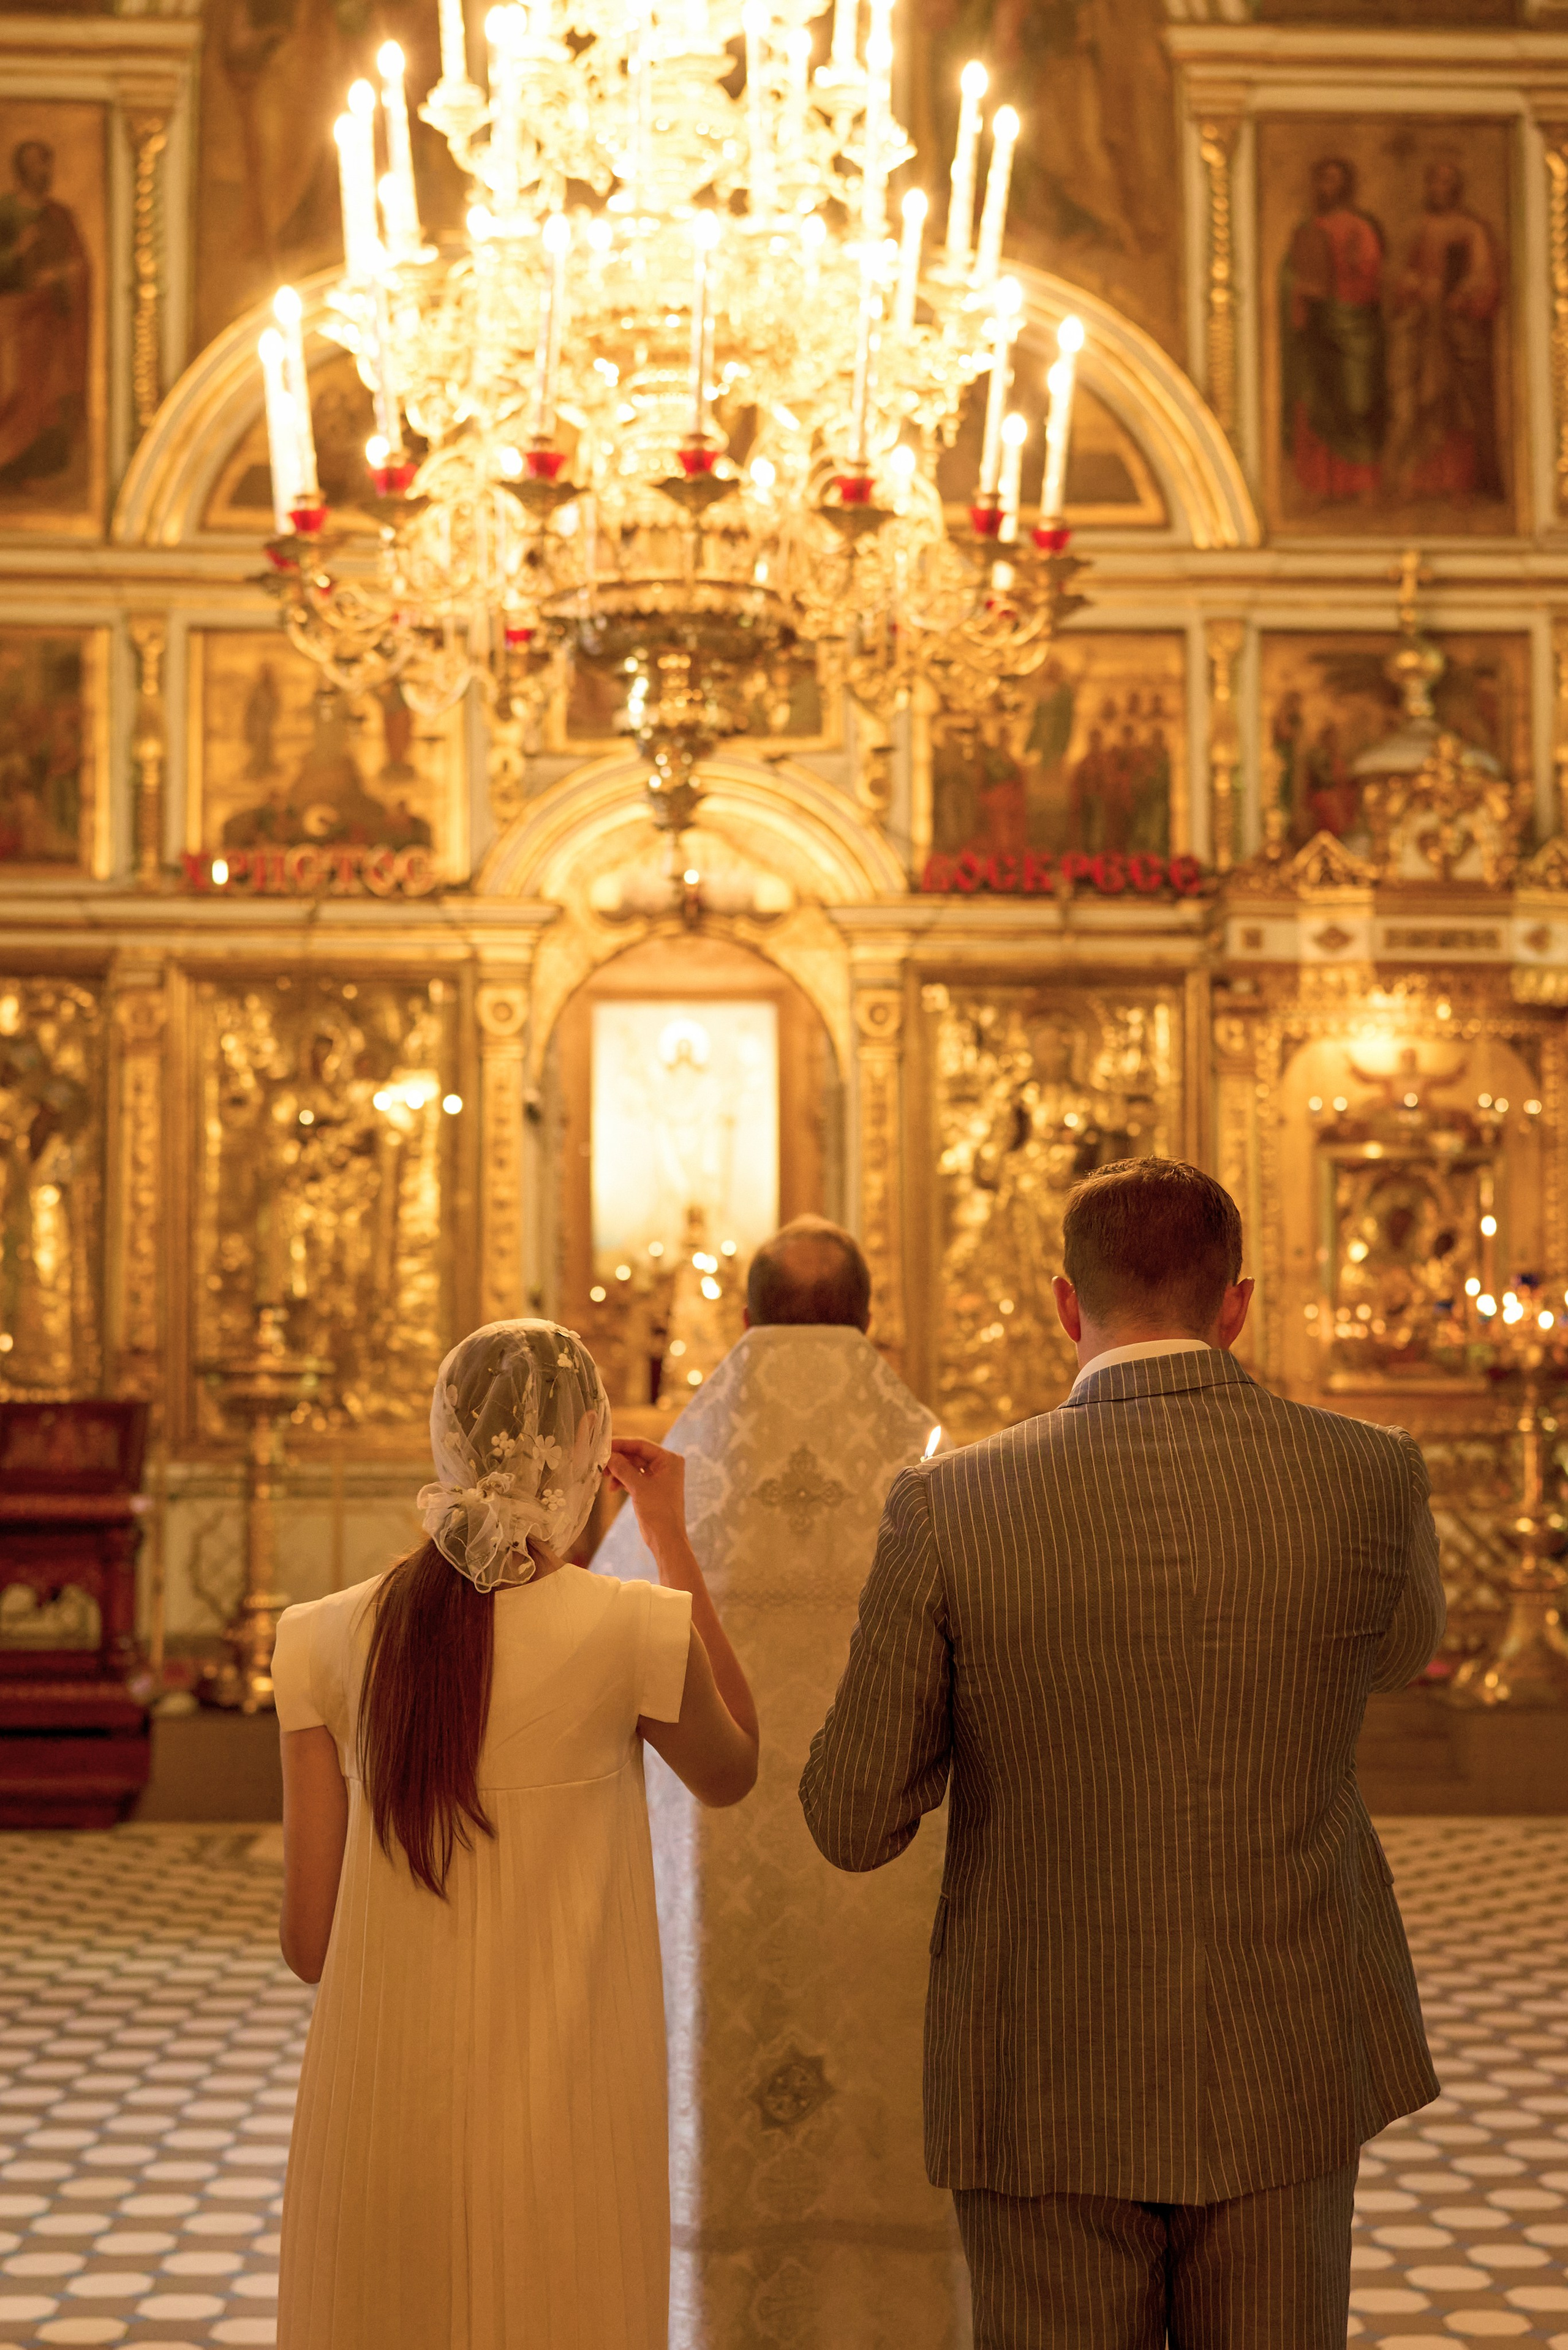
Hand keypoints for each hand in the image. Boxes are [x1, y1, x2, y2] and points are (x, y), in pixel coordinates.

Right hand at [605, 1437, 688, 1557]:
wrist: (666, 1539)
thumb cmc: (658, 1511)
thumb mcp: (638, 1487)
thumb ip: (622, 1468)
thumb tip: (608, 1455)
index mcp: (669, 1459)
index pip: (641, 1445)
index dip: (621, 1444)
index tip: (603, 1446)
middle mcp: (665, 1465)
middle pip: (636, 1455)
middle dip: (618, 1460)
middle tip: (601, 1464)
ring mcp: (658, 1477)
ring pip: (633, 1467)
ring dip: (618, 1471)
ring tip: (605, 1478)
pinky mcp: (651, 1488)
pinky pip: (633, 1478)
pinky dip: (622, 1481)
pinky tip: (612, 1488)